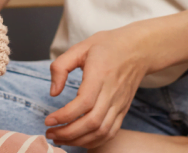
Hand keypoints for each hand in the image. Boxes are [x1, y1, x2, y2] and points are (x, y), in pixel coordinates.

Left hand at [43, 22, 157, 148]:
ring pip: (102, 131)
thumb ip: (61, 67)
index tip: (49, 120)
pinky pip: (111, 132)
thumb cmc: (108, 46)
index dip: (65, 115)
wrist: (138, 49)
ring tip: (60, 139)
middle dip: (68, 133)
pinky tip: (79, 140)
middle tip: (50, 133)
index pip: (84, 103)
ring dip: (79, 140)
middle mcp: (112, 92)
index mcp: (100, 75)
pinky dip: (94, 141)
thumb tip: (53, 92)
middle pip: (92, 122)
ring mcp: (120, 104)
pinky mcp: (123, 110)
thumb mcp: (80, 47)